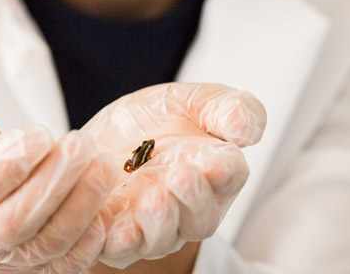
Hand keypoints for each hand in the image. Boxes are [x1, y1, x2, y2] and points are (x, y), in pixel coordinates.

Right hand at [0, 86, 116, 273]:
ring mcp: (3, 262)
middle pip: (14, 223)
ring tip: (104, 166)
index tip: (39, 134)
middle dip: (53, 182)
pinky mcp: (31, 270)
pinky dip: (86, 246)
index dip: (6, 166)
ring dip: (80, 207)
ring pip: (45, 245)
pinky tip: (105, 214)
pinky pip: (61, 267)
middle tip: (81, 144)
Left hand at [81, 82, 266, 267]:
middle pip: (201, 218)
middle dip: (193, 200)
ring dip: (158, 222)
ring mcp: (151, 226)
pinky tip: (110, 223)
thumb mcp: (189, 100)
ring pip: (161, 239)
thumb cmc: (158, 119)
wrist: (106, 138)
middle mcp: (187, 207)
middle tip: (181, 175)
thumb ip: (223, 107)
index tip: (216, 160)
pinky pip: (116, 248)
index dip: (224, 170)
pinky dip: (114, 239)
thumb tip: (244, 125)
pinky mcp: (113, 236)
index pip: (230, 175)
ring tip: (154, 196)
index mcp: (213, 170)